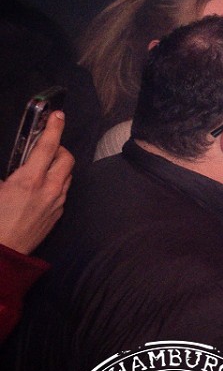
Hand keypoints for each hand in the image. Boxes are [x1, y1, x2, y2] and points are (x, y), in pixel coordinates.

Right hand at [0, 111, 73, 254]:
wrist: (1, 255)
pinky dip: (56, 182)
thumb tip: (12, 166)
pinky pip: (63, 191)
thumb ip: (5, 172)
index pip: (48, 146)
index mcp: (29, 180)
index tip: (57, 115)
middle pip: (67, 158)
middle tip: (44, 146)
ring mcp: (56, 203)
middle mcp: (48, 190)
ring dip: (58, 166)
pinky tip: (41, 186)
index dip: (54, 127)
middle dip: (58, 148)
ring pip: (67, 175)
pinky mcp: (57, 215)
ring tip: (42, 166)